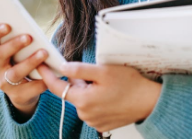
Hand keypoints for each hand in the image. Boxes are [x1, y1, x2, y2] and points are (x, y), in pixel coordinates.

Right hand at [0, 24, 48, 117]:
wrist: (24, 88)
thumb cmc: (22, 58)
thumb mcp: (18, 47)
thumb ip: (20, 37)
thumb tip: (32, 29)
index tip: (7, 25)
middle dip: (14, 45)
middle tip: (29, 37)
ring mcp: (4, 82)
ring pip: (14, 72)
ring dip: (30, 62)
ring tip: (44, 53)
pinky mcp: (17, 95)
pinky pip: (29, 89)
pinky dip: (40, 81)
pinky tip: (49, 74)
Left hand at [38, 62, 161, 131]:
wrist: (150, 102)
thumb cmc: (131, 85)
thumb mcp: (104, 71)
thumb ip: (80, 69)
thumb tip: (62, 67)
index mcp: (83, 100)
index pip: (56, 87)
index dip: (47, 75)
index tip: (42, 66)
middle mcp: (85, 114)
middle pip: (72, 93)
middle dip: (78, 81)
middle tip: (95, 71)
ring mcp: (93, 121)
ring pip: (83, 101)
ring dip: (89, 91)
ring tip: (108, 84)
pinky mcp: (102, 125)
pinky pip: (93, 109)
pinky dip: (96, 100)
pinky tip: (111, 94)